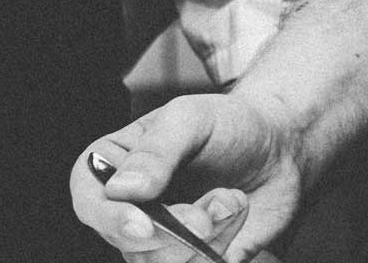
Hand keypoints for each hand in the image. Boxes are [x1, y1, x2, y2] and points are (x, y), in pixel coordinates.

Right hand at [70, 93, 303, 262]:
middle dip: (175, 232)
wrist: (278, 147)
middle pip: (129, 243)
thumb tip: (120, 190)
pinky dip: (225, 246)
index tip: (144, 224)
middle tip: (213, 207)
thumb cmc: (226, 124)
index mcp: (114, 166)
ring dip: (207, 237)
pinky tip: (237, 213)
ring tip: (230, 199)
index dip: (109, 217)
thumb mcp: (189, 119)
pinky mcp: (194, 258)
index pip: (89, 200)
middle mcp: (131, 208)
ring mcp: (162, 239)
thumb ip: (155, 151)